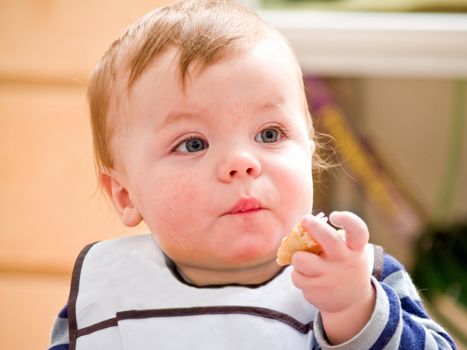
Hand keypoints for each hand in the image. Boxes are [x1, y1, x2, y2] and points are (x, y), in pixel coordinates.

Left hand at [291, 211, 374, 343]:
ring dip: (297, 257)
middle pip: (329, 239)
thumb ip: (329, 239)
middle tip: (305, 220)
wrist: (351, 302)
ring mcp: (330, 277)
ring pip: (301, 259)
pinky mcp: (316, 290)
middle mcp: (344, 261)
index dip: (346, 219)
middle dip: (313, 226)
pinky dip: (298, 275)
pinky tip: (308, 277)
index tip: (333, 216)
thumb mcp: (346, 252)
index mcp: (355, 249)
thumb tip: (300, 229)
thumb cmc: (343, 266)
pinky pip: (296, 277)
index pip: (357, 230)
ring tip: (302, 259)